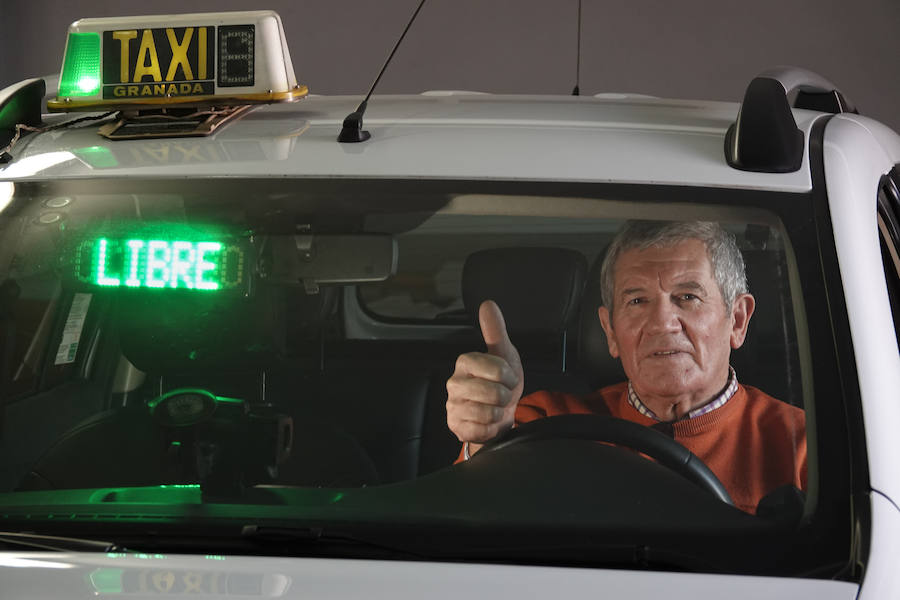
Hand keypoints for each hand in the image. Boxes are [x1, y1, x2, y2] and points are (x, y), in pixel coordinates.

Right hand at [446, 300, 523, 453]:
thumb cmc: (500, 382)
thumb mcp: (504, 355)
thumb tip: (488, 304)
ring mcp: (453, 406)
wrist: (498, 413)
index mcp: (465, 361)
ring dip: (499, 414)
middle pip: (494, 394)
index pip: (496, 369)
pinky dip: (492, 428)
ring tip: (495, 408)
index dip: (509, 377)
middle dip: (506, 398)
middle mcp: (454, 383)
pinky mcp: (456, 426)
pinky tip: (488, 422)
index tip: (508, 379)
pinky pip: (482, 430)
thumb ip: (495, 331)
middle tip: (502, 396)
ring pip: (488, 413)